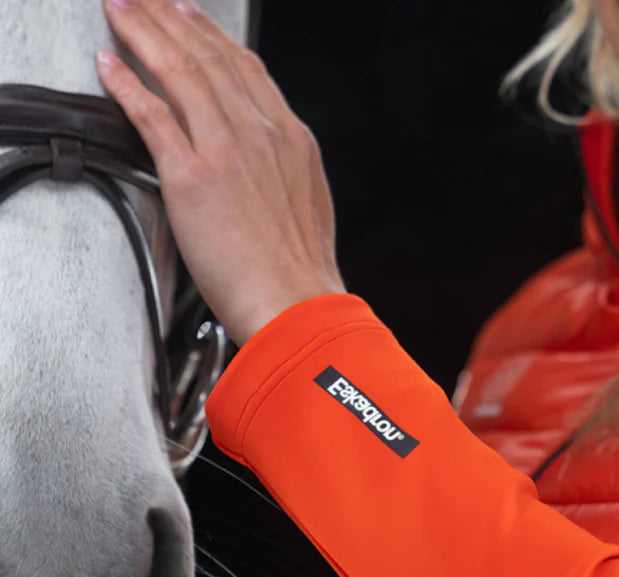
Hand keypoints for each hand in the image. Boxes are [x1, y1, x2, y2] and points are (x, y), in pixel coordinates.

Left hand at [96, 0, 345, 344]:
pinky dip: (127, 85)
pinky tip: (109, 63)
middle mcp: (261, 132)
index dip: (211, 36)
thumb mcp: (308, 208)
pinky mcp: (193, 177)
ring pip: (180, 71)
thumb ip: (286, 176)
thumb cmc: (301, 272)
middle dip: (170, 19)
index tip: (189, 16)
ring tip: (120, 8)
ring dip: (144, 32)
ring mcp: (227, 150)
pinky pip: (153, 116)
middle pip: (208, 57)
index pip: (245, 69)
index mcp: (291, 139)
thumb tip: (270, 172)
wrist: (297, 304)